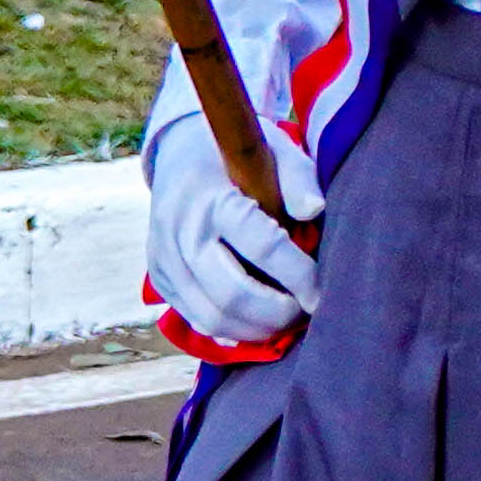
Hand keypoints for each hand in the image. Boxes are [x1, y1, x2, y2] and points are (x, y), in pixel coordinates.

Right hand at [139, 95, 319, 360]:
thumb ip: (297, 177)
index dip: (298, 275)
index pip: (261, 245)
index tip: (321, 292)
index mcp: (212, 197)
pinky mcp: (159, 279)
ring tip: (288, 319)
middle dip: (277, 312)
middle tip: (307, 311)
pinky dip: (233, 330)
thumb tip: (314, 209)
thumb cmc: (238, 156)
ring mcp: (164, 259)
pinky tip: (260, 322)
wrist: (179, 152)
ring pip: (212, 317)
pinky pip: (197, 319)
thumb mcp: (273, 150)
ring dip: (257, 329)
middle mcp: (181, 231)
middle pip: (232, 294)